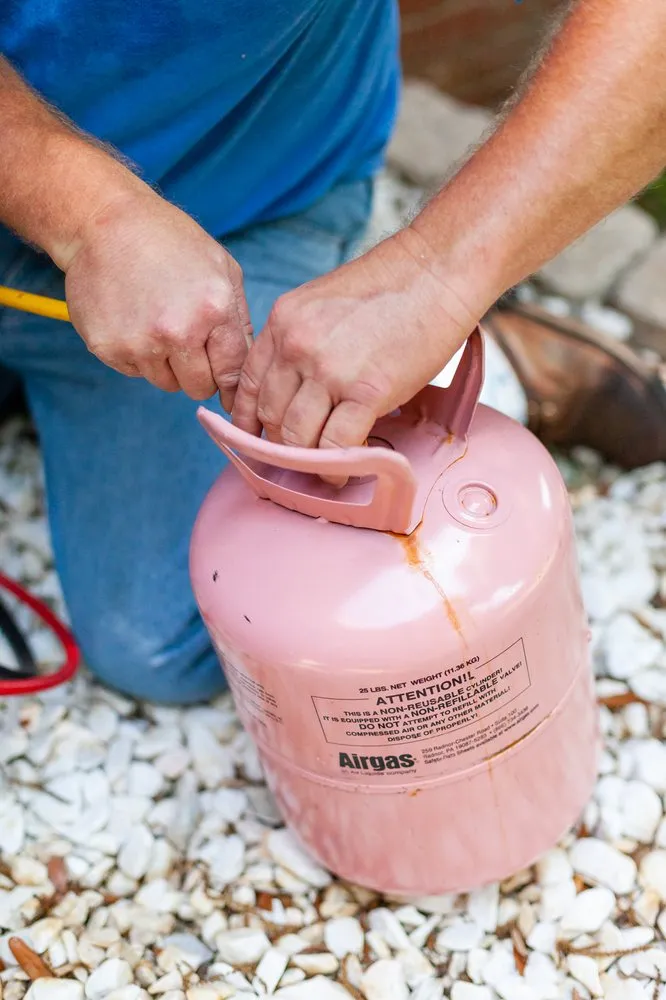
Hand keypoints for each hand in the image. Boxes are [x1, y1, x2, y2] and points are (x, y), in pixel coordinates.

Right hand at [64, 189, 251, 407]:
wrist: (104, 222)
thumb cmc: (169, 241)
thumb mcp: (222, 268)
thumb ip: (239, 322)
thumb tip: (246, 369)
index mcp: (213, 310)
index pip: (232, 373)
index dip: (232, 385)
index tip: (230, 390)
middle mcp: (177, 332)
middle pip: (200, 388)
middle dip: (201, 374)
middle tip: (190, 345)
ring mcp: (139, 343)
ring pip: (167, 383)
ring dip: (168, 365)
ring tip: (159, 325)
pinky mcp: (108, 348)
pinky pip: (135, 372)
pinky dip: (139, 356)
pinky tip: (135, 321)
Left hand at [232, 229, 481, 456]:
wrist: (435, 272)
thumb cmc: (390, 287)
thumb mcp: (323, 303)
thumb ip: (301, 342)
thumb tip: (298, 391)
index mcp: (282, 323)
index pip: (249, 385)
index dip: (250, 421)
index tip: (259, 439)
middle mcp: (296, 346)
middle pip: (270, 416)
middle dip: (280, 445)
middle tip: (296, 460)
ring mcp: (329, 370)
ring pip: (297, 436)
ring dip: (306, 461)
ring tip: (321, 469)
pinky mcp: (366, 391)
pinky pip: (336, 446)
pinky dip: (336, 468)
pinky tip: (343, 473)